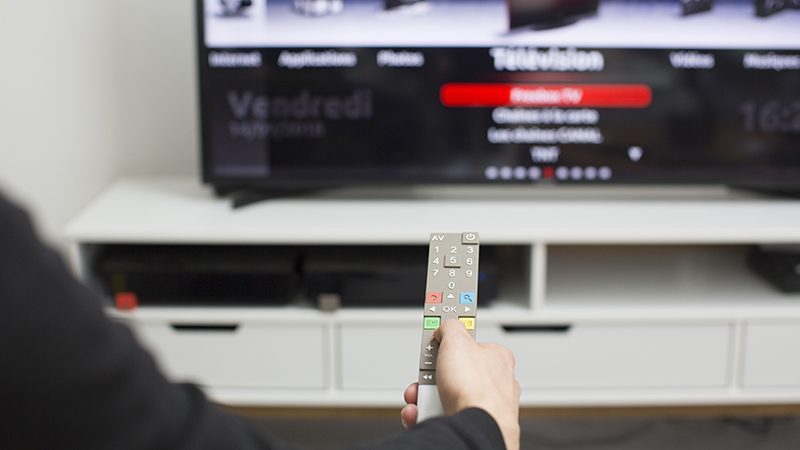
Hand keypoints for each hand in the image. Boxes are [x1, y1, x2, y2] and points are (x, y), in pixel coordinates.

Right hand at [401, 319, 519, 449]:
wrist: (477, 427)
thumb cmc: (476, 389)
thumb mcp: (456, 340)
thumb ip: (450, 327)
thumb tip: (444, 328)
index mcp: (496, 357)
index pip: (468, 343)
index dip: (447, 341)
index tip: (434, 337)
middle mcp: (494, 382)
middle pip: (452, 371)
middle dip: (430, 376)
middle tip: (424, 377)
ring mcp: (483, 404)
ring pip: (445, 395)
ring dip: (425, 396)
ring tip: (422, 400)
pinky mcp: (472, 422)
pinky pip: (443, 415)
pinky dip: (428, 414)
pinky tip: (423, 414)